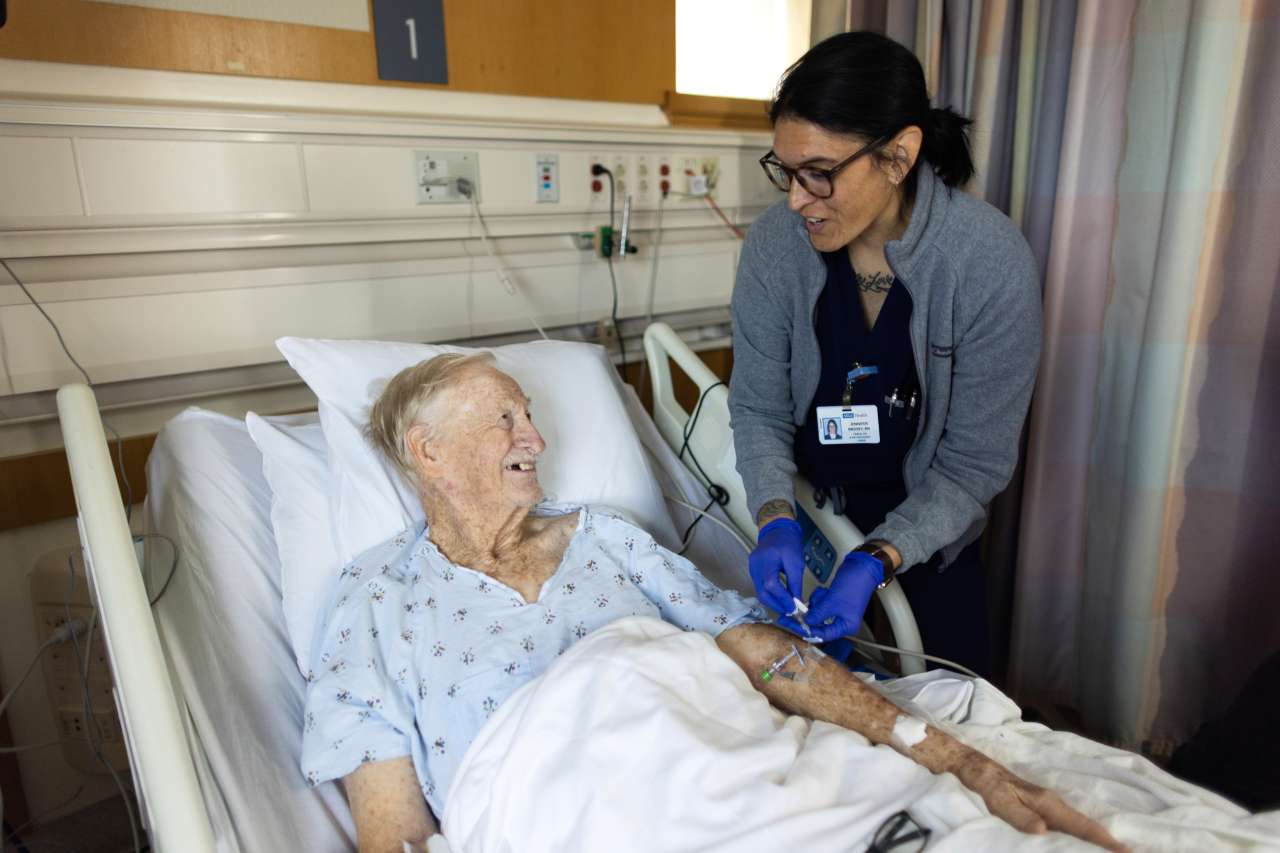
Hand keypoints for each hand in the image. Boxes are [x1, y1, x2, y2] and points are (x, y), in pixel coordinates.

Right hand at [748, 517, 804, 614]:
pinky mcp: (753, 570)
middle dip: (776, 605)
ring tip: (786, 606)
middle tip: (790, 611)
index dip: (782, 599)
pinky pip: (759, 586)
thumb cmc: (788, 543)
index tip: (793, 608)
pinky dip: (770, 594)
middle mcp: (756, 565)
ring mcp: (752, 568)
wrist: (777, 530)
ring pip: (760, 592)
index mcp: (767, 560)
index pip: (771, 585)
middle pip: (762, 592)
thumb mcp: (796, 562)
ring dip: (773, 601)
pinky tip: (780, 597)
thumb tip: (797, 602)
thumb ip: (795, 583)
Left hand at [802, 550, 881, 642]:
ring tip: (821, 594)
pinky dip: (820, 597)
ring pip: (819, 612)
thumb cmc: (854, 585)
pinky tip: (824, 590)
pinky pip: (822, 603)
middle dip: (811, 615)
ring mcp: (839, 610)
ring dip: (816, 603)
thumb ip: (817, 614)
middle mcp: (844, 621)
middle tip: (795, 611)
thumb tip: (806, 621)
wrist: (862, 567)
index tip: (793, 625)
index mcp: (847, 626)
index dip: (807, 630)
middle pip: (820, 624)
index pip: (823, 635)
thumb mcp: (832, 602)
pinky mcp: (835, 601)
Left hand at [955, 754, 1127, 851]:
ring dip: (1093, 841)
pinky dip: (1076, 837)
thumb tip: (1043, 831)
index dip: (1104, 840)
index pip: (1081, 825)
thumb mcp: (998, 800)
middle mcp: (1051, 804)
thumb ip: (1019, 816)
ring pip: (1076, 827)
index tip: (1127, 852)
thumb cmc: (984, 783)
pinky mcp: (1037, 809)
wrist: (970, 766)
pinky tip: (1078, 845)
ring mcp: (1045, 806)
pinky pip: (1063, 826)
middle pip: (1084, 827)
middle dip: (1106, 843)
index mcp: (1046, 803)